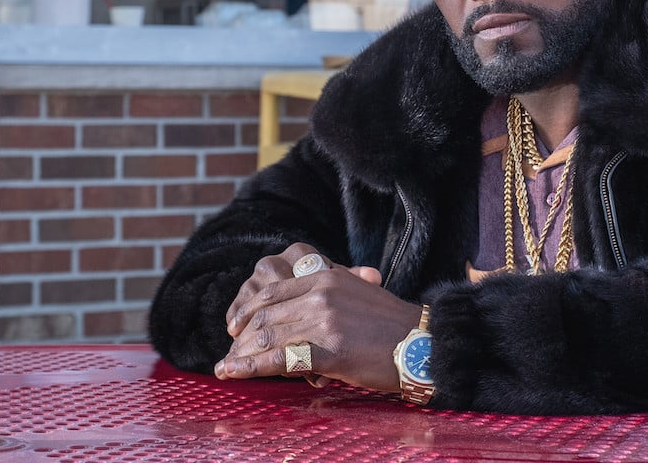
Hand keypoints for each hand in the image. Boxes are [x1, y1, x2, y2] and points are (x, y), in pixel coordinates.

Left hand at [215, 242, 422, 392]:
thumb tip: (298, 308)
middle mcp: (320, 293)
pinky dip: (250, 367)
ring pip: (267, 336)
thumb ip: (325, 293)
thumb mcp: (356, 292)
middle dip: (241, 337)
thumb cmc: (390, 323)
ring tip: (226, 368)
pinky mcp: (329, 350)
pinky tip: (233, 373)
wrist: (421, 342)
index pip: (272, 291)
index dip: (248, 311)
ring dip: (240, 354)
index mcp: (325, 276)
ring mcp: (324, 321)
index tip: (236, 327)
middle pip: (264, 314)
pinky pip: (280, 359)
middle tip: (229, 353)